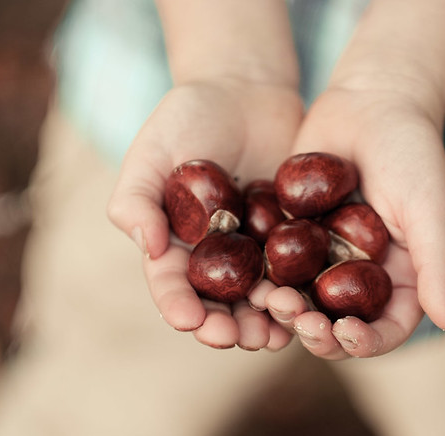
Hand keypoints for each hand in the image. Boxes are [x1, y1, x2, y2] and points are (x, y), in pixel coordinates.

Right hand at [107, 78, 302, 350]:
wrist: (247, 90)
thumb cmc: (189, 116)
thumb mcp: (153, 149)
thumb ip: (136, 197)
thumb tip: (145, 247)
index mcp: (174, 243)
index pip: (171, 285)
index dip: (178, 306)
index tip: (190, 321)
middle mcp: (214, 256)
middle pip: (217, 303)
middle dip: (225, 325)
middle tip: (238, 337)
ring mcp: (254, 251)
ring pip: (257, 299)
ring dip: (264, 322)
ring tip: (274, 335)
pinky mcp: (290, 239)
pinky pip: (295, 274)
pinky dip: (299, 295)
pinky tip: (307, 310)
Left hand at [250, 86, 444, 358]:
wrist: (369, 101)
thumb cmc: (412, 151)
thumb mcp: (429, 206)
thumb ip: (439, 263)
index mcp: (401, 280)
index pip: (386, 330)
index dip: (367, 342)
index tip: (346, 333)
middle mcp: (362, 278)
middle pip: (338, 325)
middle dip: (318, 332)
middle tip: (299, 320)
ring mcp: (324, 261)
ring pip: (302, 302)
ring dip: (286, 310)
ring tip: (271, 301)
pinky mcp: (292, 238)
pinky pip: (274, 268)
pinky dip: (262, 278)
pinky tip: (248, 279)